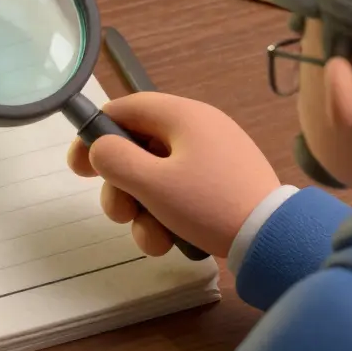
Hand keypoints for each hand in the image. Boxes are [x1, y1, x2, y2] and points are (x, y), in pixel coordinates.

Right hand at [67, 92, 279, 258]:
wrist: (274, 238)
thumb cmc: (210, 204)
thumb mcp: (153, 183)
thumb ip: (116, 161)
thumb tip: (100, 148)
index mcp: (183, 115)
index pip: (125, 108)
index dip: (94, 134)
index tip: (77, 166)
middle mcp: (198, 129)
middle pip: (138, 148)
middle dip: (121, 186)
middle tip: (119, 214)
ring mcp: (213, 157)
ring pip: (157, 176)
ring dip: (143, 209)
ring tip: (152, 238)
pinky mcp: (222, 184)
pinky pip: (181, 191)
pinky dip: (168, 215)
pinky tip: (171, 241)